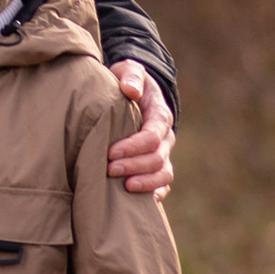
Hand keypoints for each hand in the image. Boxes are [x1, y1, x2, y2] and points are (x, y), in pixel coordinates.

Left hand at [105, 64, 174, 198]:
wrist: (134, 92)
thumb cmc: (127, 81)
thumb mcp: (128, 69)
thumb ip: (131, 76)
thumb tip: (131, 91)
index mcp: (159, 115)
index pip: (152, 136)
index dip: (134, 147)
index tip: (111, 152)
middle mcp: (165, 137)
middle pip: (158, 158)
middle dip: (134, 166)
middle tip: (109, 170)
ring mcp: (163, 153)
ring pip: (164, 174)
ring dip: (145, 183)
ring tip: (123, 189)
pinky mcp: (157, 165)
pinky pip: (163, 185)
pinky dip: (154, 194)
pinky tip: (137, 204)